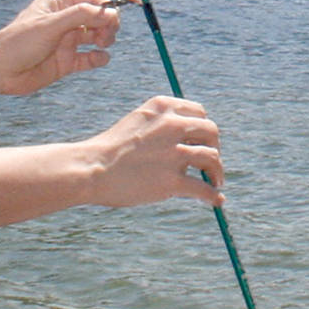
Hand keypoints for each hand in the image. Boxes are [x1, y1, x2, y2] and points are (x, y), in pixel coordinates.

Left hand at [0, 0, 120, 96]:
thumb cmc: (20, 42)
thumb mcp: (52, 24)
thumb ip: (82, 15)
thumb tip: (111, 12)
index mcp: (60, 2)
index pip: (94, 0)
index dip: (107, 9)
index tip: (113, 22)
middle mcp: (65, 19)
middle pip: (99, 18)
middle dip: (108, 26)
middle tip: (105, 36)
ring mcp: (66, 40)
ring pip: (97, 37)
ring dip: (106, 40)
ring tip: (101, 45)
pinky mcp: (66, 61)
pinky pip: (91, 58)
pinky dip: (99, 58)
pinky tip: (98, 58)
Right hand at [86, 95, 222, 206]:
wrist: (91, 169)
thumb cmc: (111, 149)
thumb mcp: (137, 122)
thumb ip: (163, 125)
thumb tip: (190, 140)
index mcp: (162, 107)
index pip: (200, 112)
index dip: (203, 129)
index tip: (200, 142)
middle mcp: (171, 126)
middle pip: (212, 132)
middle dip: (214, 147)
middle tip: (209, 163)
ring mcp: (173, 154)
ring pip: (212, 159)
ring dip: (217, 172)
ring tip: (215, 182)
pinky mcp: (171, 181)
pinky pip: (203, 189)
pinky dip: (213, 196)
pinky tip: (216, 201)